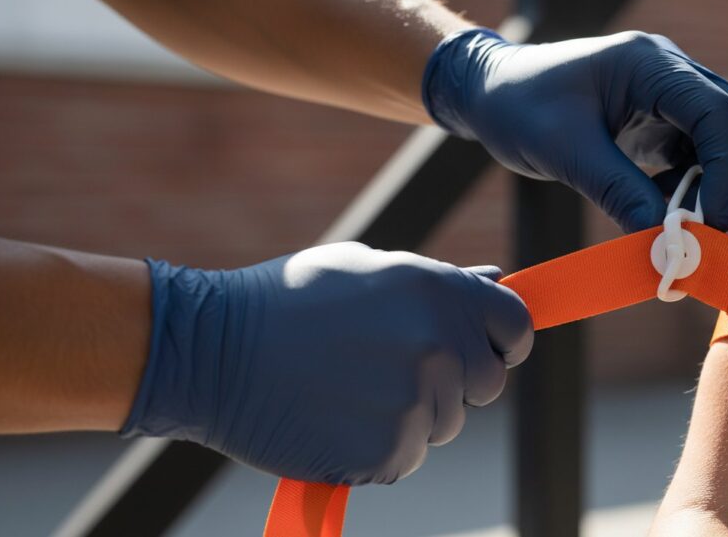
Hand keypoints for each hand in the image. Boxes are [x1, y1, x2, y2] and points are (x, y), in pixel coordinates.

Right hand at [121, 243, 532, 484]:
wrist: (211, 348)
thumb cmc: (288, 302)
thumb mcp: (367, 270)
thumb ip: (438, 284)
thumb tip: (495, 283)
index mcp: (439, 290)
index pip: (516, 326)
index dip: (501, 342)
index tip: (482, 352)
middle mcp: (439, 342)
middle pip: (486, 384)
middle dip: (453, 383)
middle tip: (392, 371)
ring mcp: (417, 398)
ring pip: (444, 425)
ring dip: (411, 417)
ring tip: (349, 389)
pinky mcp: (389, 449)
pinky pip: (405, 458)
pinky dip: (378, 450)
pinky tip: (335, 420)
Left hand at [422, 29, 727, 231]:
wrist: (489, 95)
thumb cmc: (517, 108)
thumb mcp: (565, 151)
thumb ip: (617, 191)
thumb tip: (664, 239)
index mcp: (647, 63)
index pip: (715, 111)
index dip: (725, 169)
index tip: (709, 221)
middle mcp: (666, 70)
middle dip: (725, 179)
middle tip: (705, 233)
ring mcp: (664, 94)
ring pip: (716, 141)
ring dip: (707, 185)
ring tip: (676, 226)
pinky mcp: (656, 119)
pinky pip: (691, 153)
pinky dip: (686, 186)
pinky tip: (658, 208)